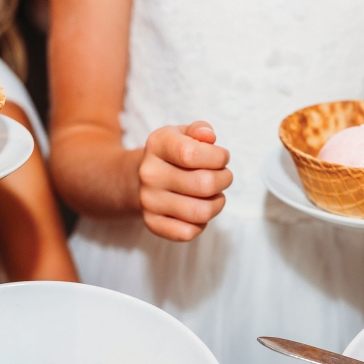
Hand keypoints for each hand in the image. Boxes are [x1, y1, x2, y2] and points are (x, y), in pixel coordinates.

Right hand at [139, 121, 232, 240]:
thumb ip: (199, 130)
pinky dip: (201, 224)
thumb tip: (208, 136)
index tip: (222, 158)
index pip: (192, 153)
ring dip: (217, 204)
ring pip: (201, 212)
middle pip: (204, 185)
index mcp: (157, 145)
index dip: (218, 157)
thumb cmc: (173, 155)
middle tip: (222, 177)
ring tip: (214, 195)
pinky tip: (198, 211)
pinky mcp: (152, 223)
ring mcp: (149, 201)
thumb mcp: (183, 134)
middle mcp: (149, 173)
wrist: (140, 178)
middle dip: (224, 180)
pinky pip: (188, 233)